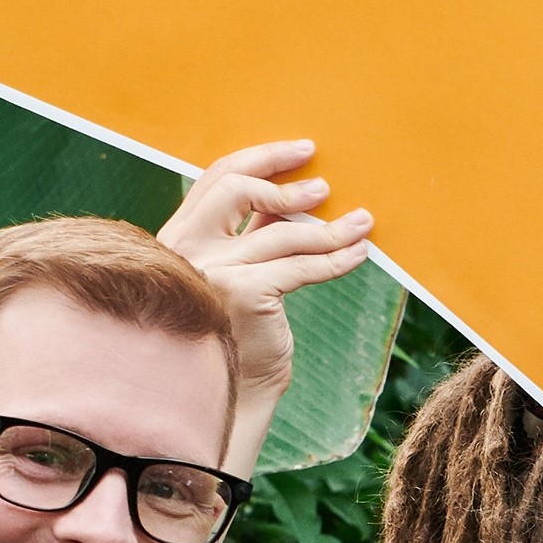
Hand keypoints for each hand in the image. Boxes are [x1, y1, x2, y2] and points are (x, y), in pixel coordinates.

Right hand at [156, 138, 378, 442]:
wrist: (234, 391)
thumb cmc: (243, 330)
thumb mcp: (244, 271)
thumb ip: (256, 231)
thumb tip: (295, 193)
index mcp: (179, 235)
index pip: (217, 179)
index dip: (262, 159)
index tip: (303, 152)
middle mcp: (185, 248)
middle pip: (239, 188)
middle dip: (289, 181)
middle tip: (328, 185)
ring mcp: (211, 269)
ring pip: (284, 232)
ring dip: (331, 228)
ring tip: (363, 223)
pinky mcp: (243, 292)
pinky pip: (301, 266)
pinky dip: (336, 259)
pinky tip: (359, 254)